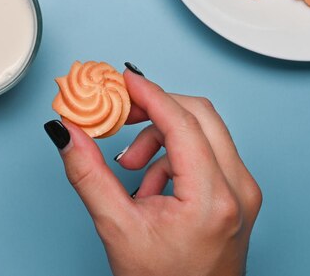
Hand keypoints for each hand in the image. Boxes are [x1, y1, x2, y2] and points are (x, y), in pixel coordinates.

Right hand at [44, 65, 261, 275]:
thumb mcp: (116, 228)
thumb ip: (88, 174)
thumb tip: (66, 133)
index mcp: (212, 198)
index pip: (180, 122)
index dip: (148, 94)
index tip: (121, 80)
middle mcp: (238, 189)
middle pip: (199, 115)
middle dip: (155, 110)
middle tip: (121, 115)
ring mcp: (243, 191)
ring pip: (204, 131)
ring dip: (162, 137)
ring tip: (132, 168)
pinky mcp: (239, 194)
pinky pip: (207, 152)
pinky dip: (174, 156)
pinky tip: (152, 187)